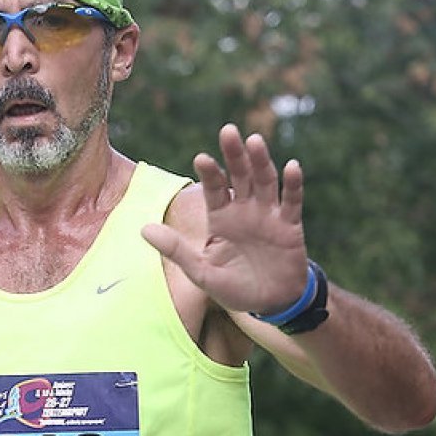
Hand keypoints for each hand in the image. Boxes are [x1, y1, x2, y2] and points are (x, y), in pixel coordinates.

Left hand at [142, 124, 308, 314]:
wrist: (271, 304)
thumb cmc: (235, 288)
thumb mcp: (202, 273)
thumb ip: (176, 250)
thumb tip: (143, 229)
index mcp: (221, 217)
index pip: (213, 188)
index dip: (209, 173)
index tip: (201, 158)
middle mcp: (244, 210)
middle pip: (239, 176)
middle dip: (234, 154)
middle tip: (228, 131)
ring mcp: (268, 215)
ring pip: (265, 181)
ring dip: (261, 161)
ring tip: (255, 141)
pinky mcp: (289, 225)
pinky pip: (291, 201)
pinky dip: (293, 184)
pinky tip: (291, 166)